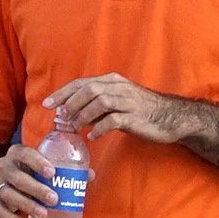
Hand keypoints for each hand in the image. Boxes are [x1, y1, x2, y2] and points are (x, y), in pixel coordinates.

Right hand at [0, 143, 57, 217]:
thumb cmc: (27, 170)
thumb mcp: (38, 164)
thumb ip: (62, 168)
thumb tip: (89, 175)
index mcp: (16, 153)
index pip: (25, 154)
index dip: (38, 162)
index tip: (52, 173)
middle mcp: (3, 166)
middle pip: (17, 177)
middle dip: (36, 189)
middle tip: (54, 199)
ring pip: (8, 194)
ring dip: (26, 205)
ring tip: (43, 214)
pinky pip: (0, 211)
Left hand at [48, 72, 199, 144]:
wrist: (171, 118)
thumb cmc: (141, 111)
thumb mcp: (118, 102)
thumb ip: (98, 106)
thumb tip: (73, 114)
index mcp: (113, 81)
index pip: (82, 83)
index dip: (63, 93)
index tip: (47, 104)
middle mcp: (119, 87)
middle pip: (89, 89)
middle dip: (70, 103)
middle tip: (60, 118)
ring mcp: (128, 101)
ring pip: (99, 101)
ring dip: (83, 115)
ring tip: (74, 128)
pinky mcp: (135, 116)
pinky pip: (113, 120)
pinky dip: (99, 128)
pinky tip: (92, 137)